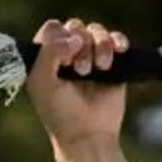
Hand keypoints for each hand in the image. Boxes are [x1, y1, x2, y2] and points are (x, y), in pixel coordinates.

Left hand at [27, 18, 131, 148]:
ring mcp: (90, 56)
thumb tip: (75, 38)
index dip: (59, 38)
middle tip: (81, 71)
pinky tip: (118, 51)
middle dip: (80, 45)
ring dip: (100, 46)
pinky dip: (118, 41)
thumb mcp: (43, 83)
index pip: (52, 29)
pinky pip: (116, 37)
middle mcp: (67, 54)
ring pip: (96, 30)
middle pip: (75, 26)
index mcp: (46, 57)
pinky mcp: (113, 62)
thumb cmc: (60, 112)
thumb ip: (48, 53)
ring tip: (101, 68)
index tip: (63, 61)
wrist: (88, 134)